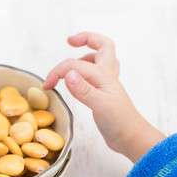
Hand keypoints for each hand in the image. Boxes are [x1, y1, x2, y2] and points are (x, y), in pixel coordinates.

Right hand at [43, 32, 165, 162]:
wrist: (130, 138)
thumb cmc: (119, 122)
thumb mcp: (100, 106)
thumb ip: (84, 89)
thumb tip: (68, 74)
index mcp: (103, 75)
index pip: (74, 65)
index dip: (57, 72)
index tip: (47, 86)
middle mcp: (106, 75)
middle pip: (102, 46)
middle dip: (86, 39)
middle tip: (70, 41)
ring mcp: (106, 84)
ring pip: (100, 59)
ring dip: (86, 54)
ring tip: (71, 64)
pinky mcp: (103, 93)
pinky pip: (97, 73)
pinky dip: (88, 69)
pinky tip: (80, 79)